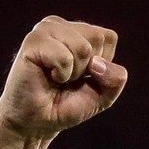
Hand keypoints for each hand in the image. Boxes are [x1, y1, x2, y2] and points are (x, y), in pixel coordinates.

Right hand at [0, 16, 126, 148]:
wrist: (36, 122)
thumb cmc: (66, 105)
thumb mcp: (102, 95)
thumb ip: (115, 79)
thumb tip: (98, 64)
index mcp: (79, 31)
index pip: (108, 38)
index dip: (102, 66)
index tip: (82, 77)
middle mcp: (61, 26)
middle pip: (97, 39)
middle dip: (88, 68)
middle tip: (67, 79)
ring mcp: (45, 30)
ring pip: (83, 48)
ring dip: (74, 73)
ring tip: (56, 78)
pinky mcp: (33, 41)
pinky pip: (64, 57)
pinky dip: (61, 74)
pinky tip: (46, 76)